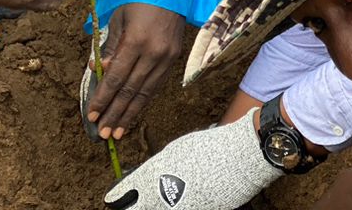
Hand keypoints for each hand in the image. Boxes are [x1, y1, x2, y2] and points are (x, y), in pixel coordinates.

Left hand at [87, 3, 185, 137]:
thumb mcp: (118, 17)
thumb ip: (108, 46)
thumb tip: (97, 70)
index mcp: (136, 41)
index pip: (116, 78)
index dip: (103, 99)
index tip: (91, 116)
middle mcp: (153, 53)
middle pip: (130, 90)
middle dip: (114, 113)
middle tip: (102, 134)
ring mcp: (166, 57)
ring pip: (145, 93)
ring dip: (129, 114)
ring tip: (117, 132)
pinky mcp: (174, 59)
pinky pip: (156, 85)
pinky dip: (143, 101)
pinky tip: (134, 113)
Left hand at [103, 110, 280, 208]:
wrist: (240, 158)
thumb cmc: (208, 148)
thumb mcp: (175, 151)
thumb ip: (156, 167)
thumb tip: (145, 179)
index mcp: (154, 177)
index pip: (124, 194)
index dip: (116, 197)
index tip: (111, 199)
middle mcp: (163, 198)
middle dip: (131, 207)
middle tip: (128, 204)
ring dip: (157, 205)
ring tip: (163, 197)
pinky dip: (177, 205)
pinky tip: (184, 197)